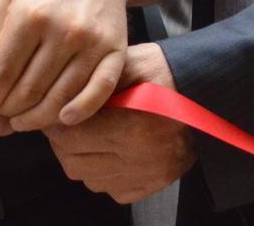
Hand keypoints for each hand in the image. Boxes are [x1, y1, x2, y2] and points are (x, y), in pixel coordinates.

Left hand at [0, 0, 128, 129]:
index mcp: (29, 14)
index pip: (2, 74)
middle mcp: (61, 30)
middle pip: (29, 91)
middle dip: (9, 110)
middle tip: (1, 116)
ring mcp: (91, 42)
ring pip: (60, 98)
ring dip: (37, 118)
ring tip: (23, 121)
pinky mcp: (115, 49)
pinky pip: (97, 92)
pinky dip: (79, 112)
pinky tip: (63, 119)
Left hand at [45, 44, 195, 203]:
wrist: (201, 90)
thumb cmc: (161, 71)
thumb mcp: (123, 64)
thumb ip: (88, 86)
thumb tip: (53, 104)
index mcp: (132, 127)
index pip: (69, 137)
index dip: (54, 124)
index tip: (52, 113)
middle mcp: (140, 158)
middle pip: (74, 162)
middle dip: (63, 142)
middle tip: (66, 123)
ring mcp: (147, 176)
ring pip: (89, 179)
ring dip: (81, 159)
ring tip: (88, 136)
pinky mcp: (153, 184)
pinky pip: (112, 189)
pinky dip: (104, 173)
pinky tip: (109, 151)